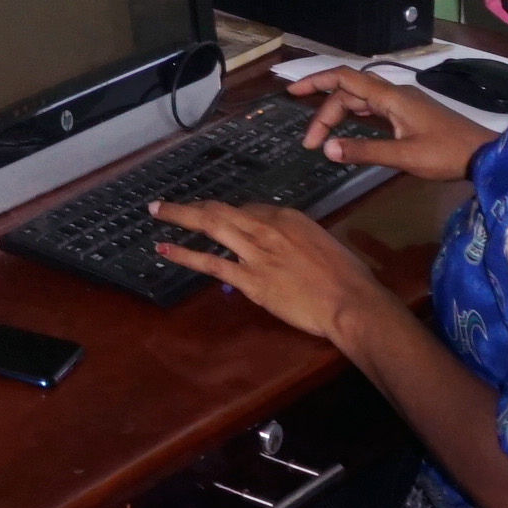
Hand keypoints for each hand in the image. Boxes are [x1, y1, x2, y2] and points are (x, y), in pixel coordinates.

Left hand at [151, 199, 393, 345]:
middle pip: (221, 209)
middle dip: (192, 206)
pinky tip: (165, 250)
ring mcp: (256, 252)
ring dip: (179, 217)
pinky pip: (211, 263)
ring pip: (210, 226)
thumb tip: (281, 244)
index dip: (228, 215)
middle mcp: (266, 228)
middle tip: (167, 205)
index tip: (216, 219)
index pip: (247, 209)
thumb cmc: (347, 276)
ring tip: (156, 212)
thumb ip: (296, 238)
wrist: (350, 301)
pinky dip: (185, 255)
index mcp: (287, 217)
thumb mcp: (322, 243)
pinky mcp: (250, 280)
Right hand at [285, 68, 491, 182]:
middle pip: (349, 91)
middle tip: (310, 141)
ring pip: (361, 100)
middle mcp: (394, 94)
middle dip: (324, 111)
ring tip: (322, 138)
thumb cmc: (446, 153)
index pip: (345, 79)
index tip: (291, 93)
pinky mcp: (410, 114)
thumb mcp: (404, 156)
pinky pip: (374, 109)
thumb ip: (364, 151)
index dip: (316, 81)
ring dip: (339, 115)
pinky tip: (349, 133)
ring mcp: (403, 103)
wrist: (484, 155)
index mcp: (391, 97)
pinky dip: (355, 117)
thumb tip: (326, 149)